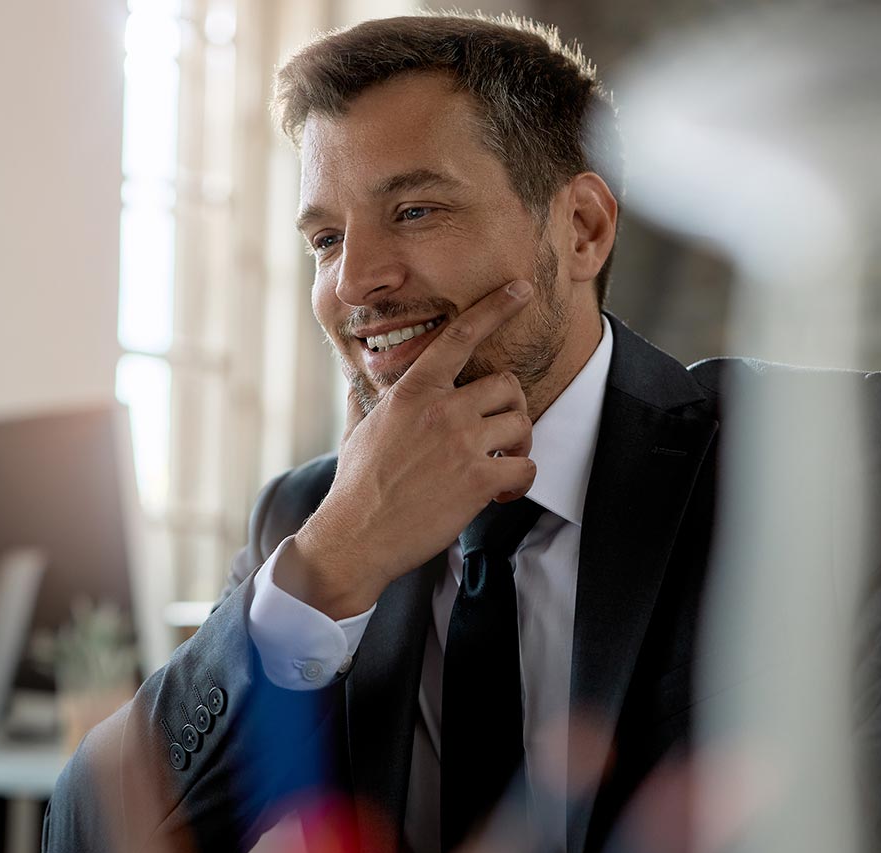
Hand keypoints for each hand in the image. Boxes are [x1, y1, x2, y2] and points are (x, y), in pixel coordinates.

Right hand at [280, 280, 537, 618]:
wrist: (355, 535)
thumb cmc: (356, 485)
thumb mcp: (357, 429)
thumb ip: (366, 399)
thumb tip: (355, 382)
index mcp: (413, 392)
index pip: (459, 337)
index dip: (495, 308)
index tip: (519, 290)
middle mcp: (441, 410)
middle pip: (506, 386)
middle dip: (509, 410)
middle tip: (497, 435)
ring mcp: (461, 444)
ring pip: (522, 423)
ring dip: (517, 446)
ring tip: (497, 465)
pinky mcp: (478, 480)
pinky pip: (525, 466)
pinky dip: (519, 480)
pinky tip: (499, 492)